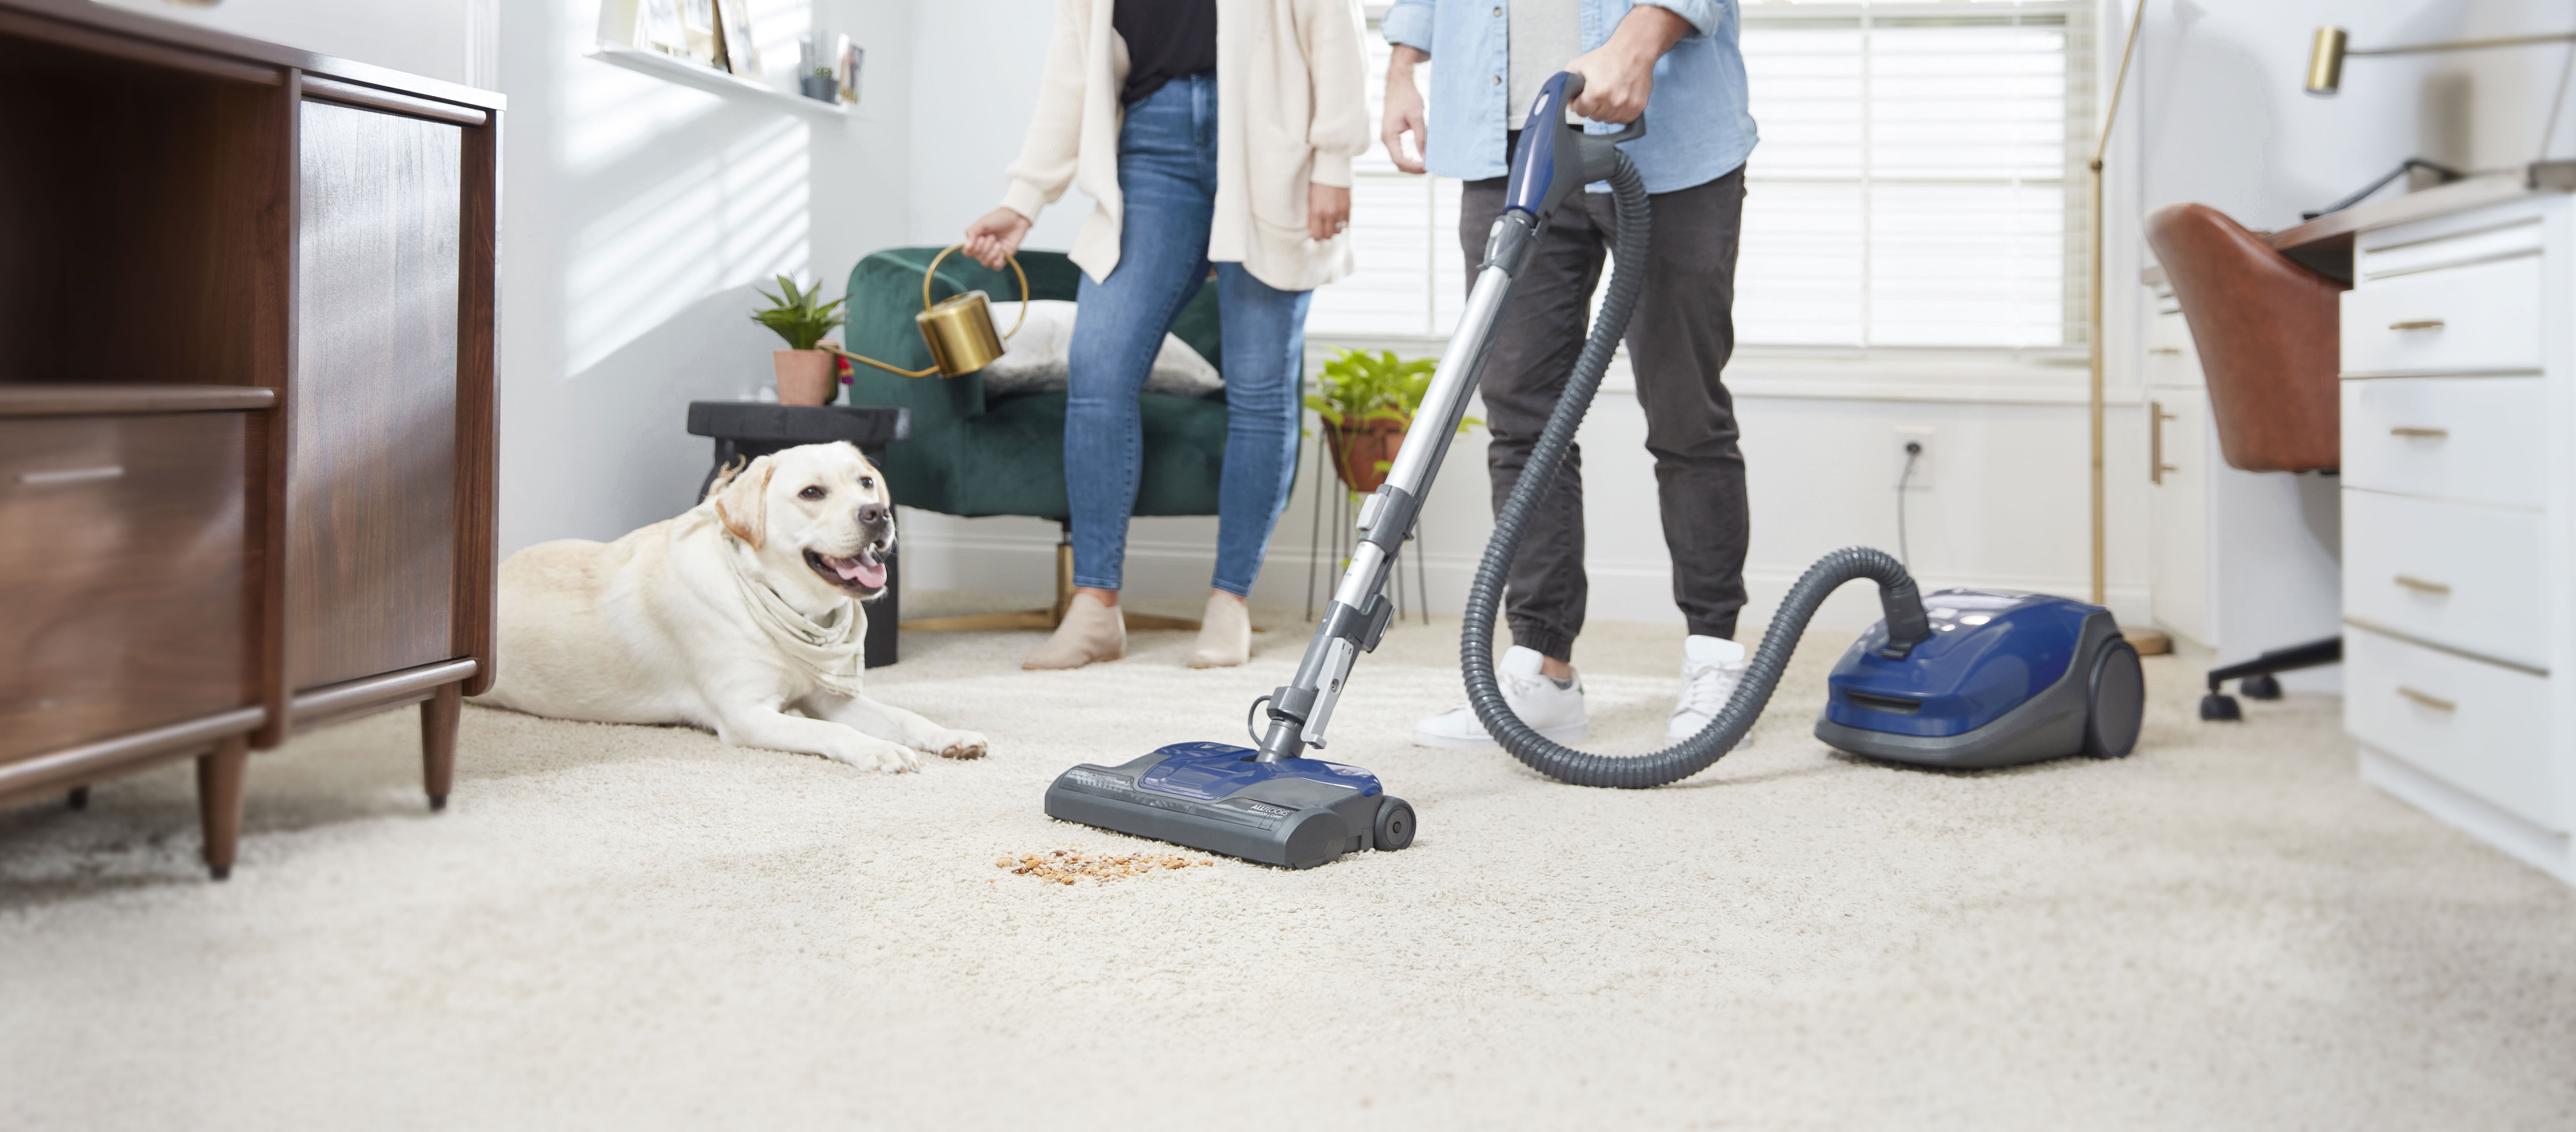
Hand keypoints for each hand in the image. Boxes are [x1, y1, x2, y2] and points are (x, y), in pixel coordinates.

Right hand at [962, 207, 1031, 269]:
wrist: (1016, 218)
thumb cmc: (998, 218)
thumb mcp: (982, 223)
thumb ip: (971, 233)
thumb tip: (967, 247)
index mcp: (976, 240)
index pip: (967, 253)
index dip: (972, 249)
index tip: (980, 239)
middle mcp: (983, 249)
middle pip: (977, 258)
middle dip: (985, 247)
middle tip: (992, 236)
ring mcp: (993, 254)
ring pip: (985, 263)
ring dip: (992, 253)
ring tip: (998, 243)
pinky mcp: (1003, 257)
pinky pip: (996, 266)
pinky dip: (998, 260)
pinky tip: (1002, 251)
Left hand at [1308, 183, 1350, 242]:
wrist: (1332, 170)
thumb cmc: (1317, 183)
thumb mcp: (1310, 199)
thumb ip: (1311, 215)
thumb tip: (1312, 230)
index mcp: (1317, 212)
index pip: (1317, 235)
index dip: (1315, 237)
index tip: (1314, 234)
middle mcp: (1329, 214)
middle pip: (1328, 236)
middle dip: (1324, 235)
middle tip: (1322, 230)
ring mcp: (1340, 211)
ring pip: (1338, 232)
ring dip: (1334, 230)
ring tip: (1330, 224)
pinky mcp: (1349, 207)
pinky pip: (1346, 224)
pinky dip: (1342, 224)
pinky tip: (1337, 219)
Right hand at [1381, 45, 1428, 173]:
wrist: (1401, 83)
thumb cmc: (1408, 97)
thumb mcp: (1418, 117)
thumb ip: (1421, 138)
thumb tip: (1425, 158)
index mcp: (1389, 136)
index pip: (1400, 161)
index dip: (1414, 167)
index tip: (1428, 167)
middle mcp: (1386, 139)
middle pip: (1399, 163)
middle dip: (1414, 168)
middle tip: (1431, 168)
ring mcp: (1390, 137)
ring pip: (1400, 158)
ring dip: (1413, 163)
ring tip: (1429, 164)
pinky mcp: (1395, 134)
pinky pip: (1402, 151)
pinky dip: (1412, 156)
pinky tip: (1423, 156)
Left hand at [1564, 6, 1689, 123]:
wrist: (1634, 50)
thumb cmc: (1607, 57)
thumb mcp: (1579, 65)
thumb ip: (1568, 85)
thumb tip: (1569, 105)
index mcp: (1596, 93)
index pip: (1580, 111)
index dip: (1581, 102)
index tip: (1585, 95)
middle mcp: (1612, 102)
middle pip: (1594, 116)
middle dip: (1593, 106)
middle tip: (1599, 91)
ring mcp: (1626, 106)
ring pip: (1608, 119)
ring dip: (1606, 110)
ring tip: (1609, 93)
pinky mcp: (1637, 108)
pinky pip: (1623, 119)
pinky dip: (1619, 112)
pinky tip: (1619, 97)